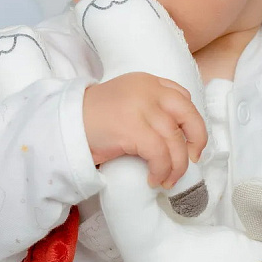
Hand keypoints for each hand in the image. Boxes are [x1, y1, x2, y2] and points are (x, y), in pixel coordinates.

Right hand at [83, 72, 207, 187]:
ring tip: (167, 180)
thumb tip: (175, 136)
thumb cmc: (91, 119)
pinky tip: (154, 179)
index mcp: (147, 82)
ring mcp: (141, 108)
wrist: (64, 123)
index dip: (191, 120)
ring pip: (175, 141)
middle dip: (198, 139)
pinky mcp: (133, 129)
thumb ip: (148, 107)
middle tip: (193, 159)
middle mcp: (148, 90)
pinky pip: (160, 154)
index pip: (182, 96)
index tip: (189, 140)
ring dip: (177, 166)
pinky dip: (161, 170)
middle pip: (188, 114)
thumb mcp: (124, 102)